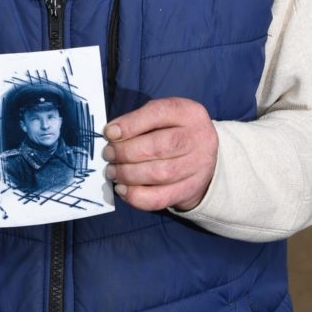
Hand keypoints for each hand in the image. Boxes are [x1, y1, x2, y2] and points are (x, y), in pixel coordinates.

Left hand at [103, 97, 217, 211]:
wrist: (204, 154)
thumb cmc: (174, 130)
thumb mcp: (163, 116)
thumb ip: (139, 121)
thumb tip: (111, 135)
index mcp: (188, 113)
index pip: (158, 114)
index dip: (131, 124)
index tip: (109, 133)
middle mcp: (198, 138)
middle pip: (159, 147)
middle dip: (126, 152)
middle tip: (108, 154)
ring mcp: (197, 166)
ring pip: (159, 174)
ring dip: (128, 174)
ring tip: (112, 171)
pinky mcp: (190, 190)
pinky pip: (161, 198)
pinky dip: (137, 196)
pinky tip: (123, 189)